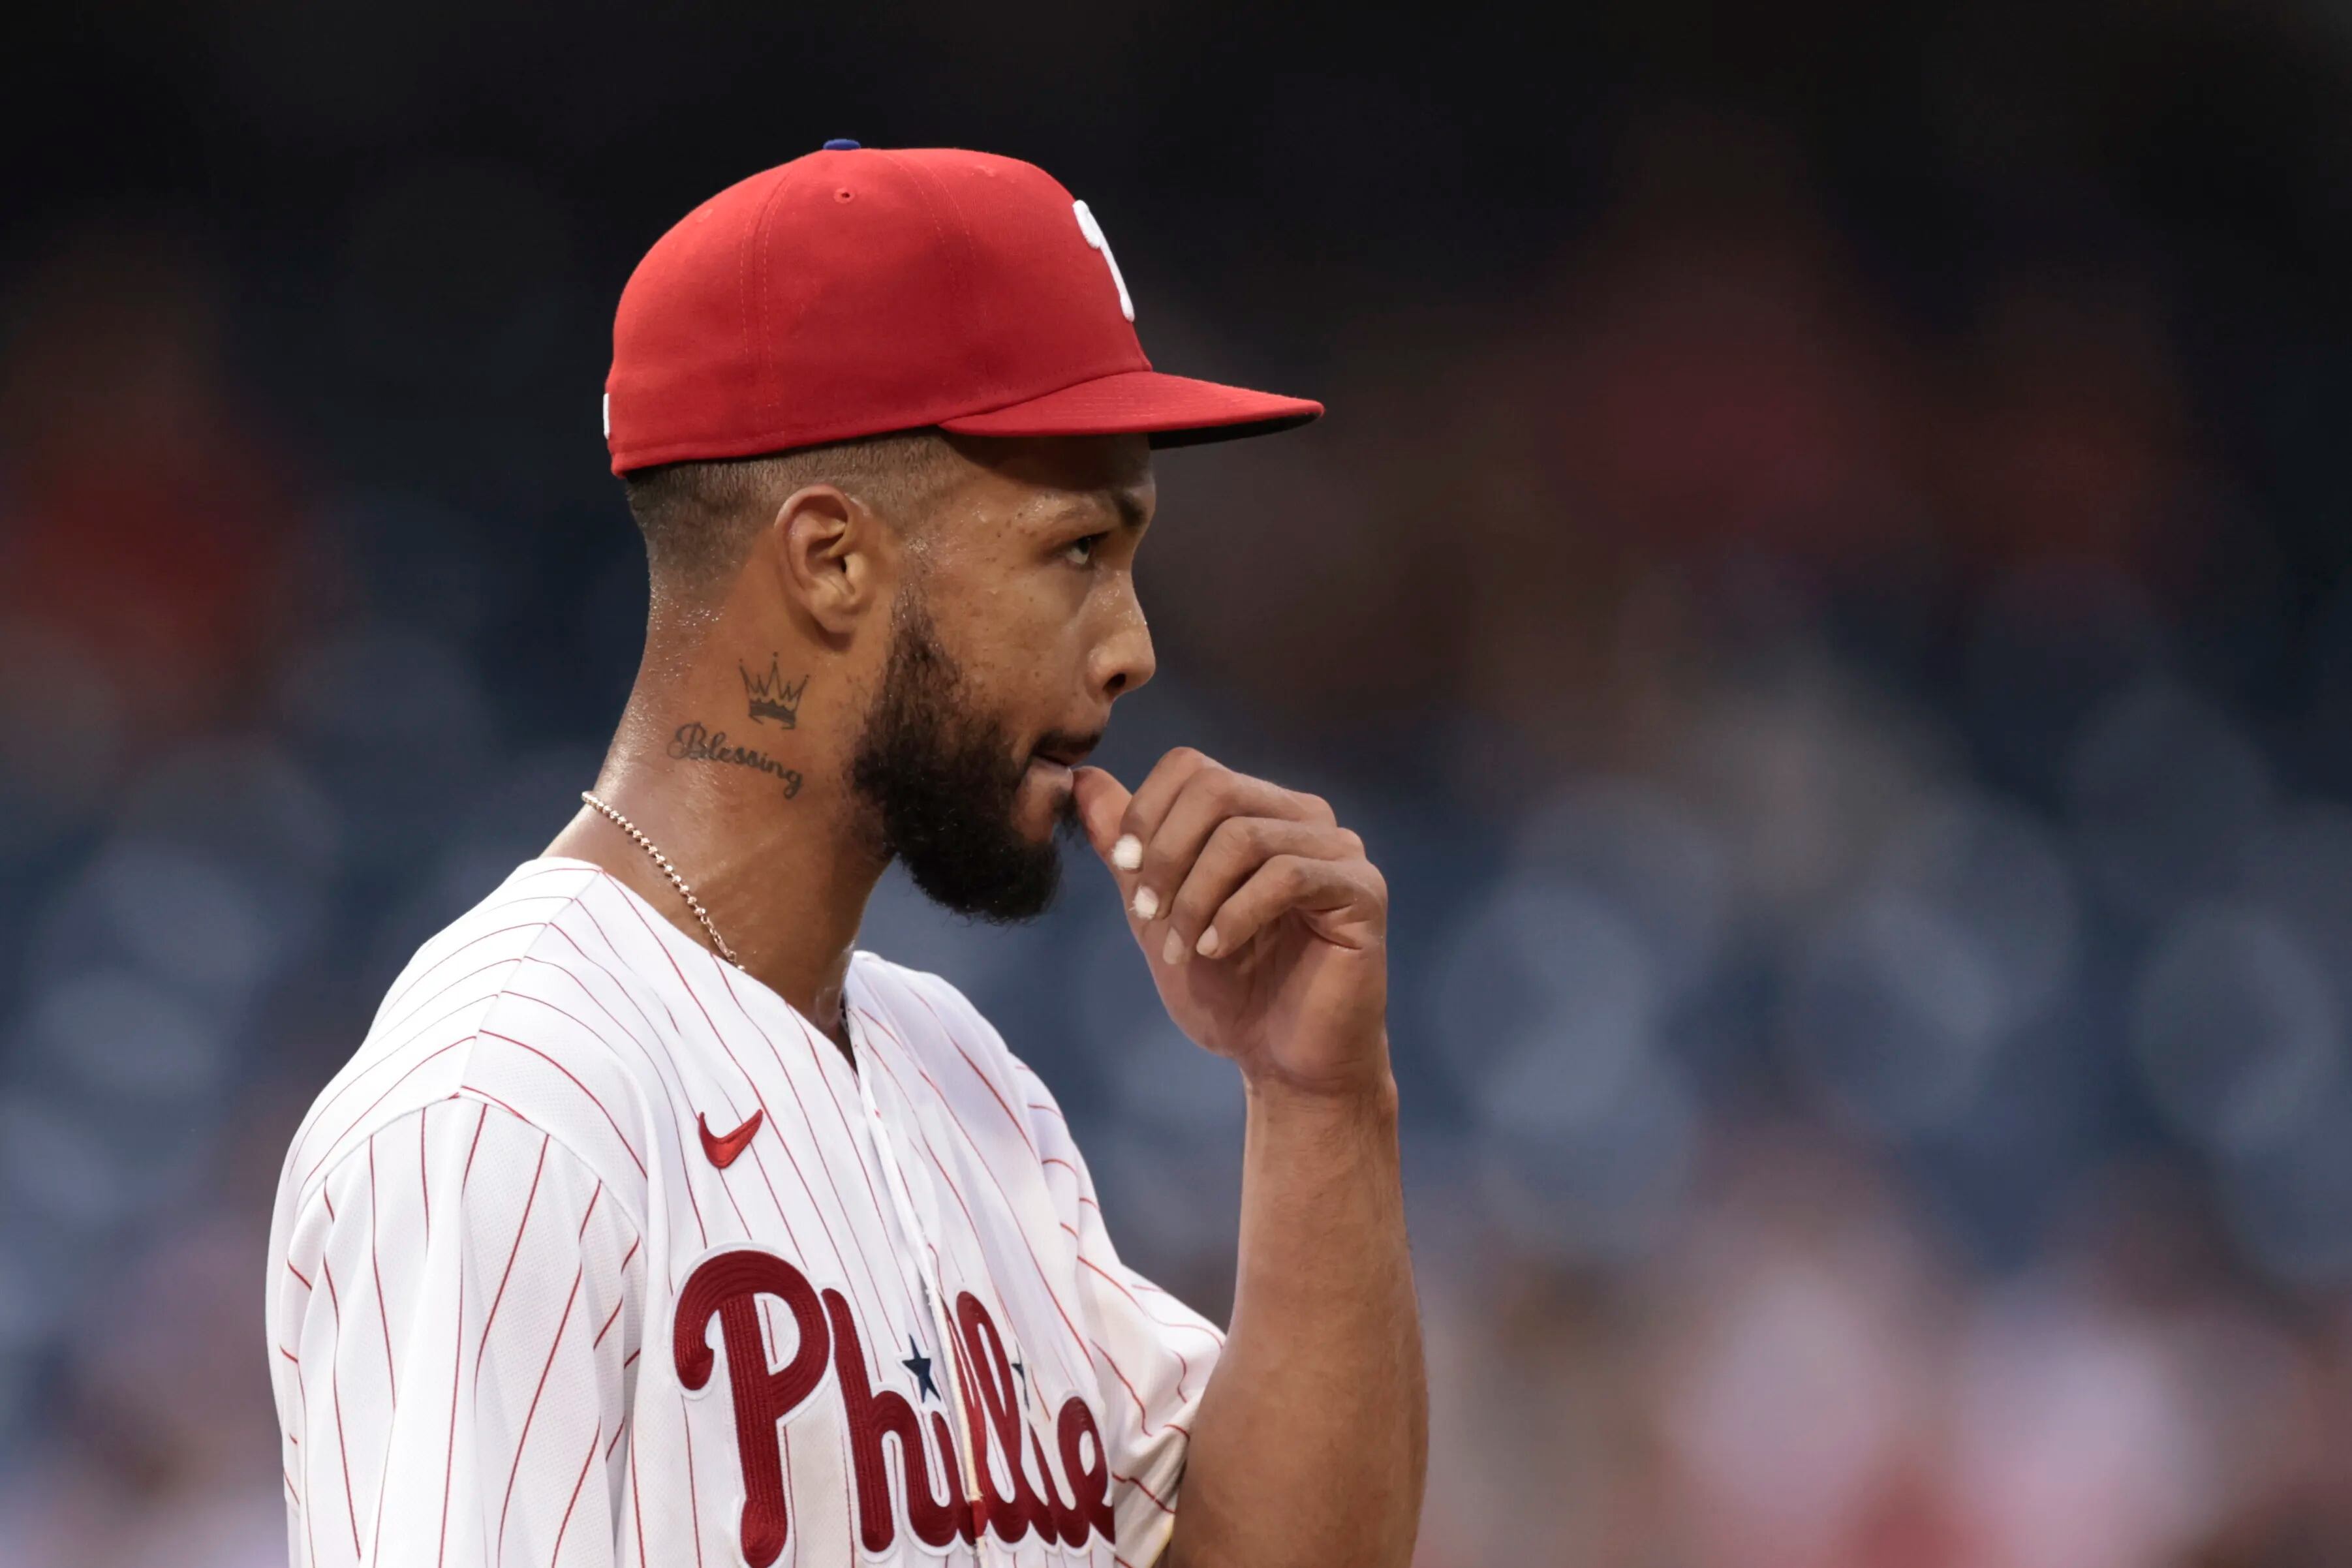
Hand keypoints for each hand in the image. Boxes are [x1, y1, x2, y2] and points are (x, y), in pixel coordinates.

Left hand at [1072, 751, 1389, 1099]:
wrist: (1285, 1063)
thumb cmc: (1230, 991)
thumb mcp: (1157, 912)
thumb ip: (1125, 848)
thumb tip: (1082, 778)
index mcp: (1260, 810)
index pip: (1192, 767)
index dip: (1145, 814)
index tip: (1123, 871)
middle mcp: (1305, 818)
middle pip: (1216, 788)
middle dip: (1166, 854)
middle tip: (1147, 913)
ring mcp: (1340, 851)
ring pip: (1244, 836)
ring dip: (1195, 897)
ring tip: (1183, 948)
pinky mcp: (1362, 890)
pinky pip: (1287, 876)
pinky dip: (1235, 915)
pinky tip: (1217, 950)